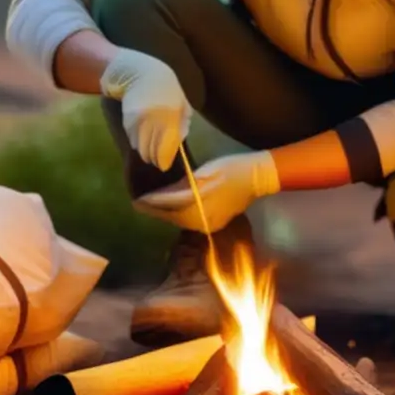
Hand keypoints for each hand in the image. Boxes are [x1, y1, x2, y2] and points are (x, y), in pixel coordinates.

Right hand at [100, 48, 191, 170]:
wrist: (139, 72)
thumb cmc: (166, 88)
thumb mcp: (181, 103)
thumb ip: (182, 124)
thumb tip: (177, 145)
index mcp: (171, 116)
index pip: (167, 147)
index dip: (164, 160)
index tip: (164, 166)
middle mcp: (155, 120)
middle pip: (152, 151)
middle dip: (154, 158)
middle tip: (156, 159)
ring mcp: (139, 121)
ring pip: (140, 147)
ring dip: (145, 150)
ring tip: (149, 148)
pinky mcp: (127, 120)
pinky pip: (132, 139)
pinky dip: (137, 141)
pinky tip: (141, 135)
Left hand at [133, 151, 280, 231]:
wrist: (258, 177)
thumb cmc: (230, 169)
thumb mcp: (203, 173)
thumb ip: (182, 187)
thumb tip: (162, 195)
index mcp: (199, 207)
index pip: (168, 207)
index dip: (151, 205)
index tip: (136, 201)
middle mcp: (202, 221)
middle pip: (173, 217)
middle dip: (156, 211)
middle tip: (139, 204)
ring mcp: (210, 224)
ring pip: (181, 221)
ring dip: (166, 214)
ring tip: (151, 206)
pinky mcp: (215, 223)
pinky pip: (191, 221)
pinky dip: (179, 216)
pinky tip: (172, 209)